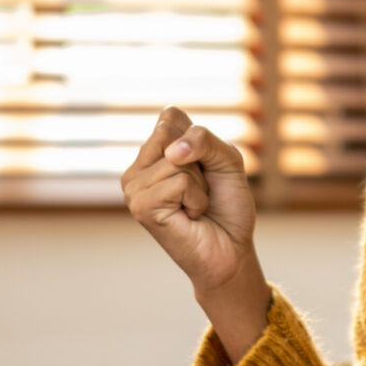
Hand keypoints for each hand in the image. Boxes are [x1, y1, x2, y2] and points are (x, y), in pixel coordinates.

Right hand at [121, 107, 268, 360]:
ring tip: (195, 206)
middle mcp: (137, 168)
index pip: (170, 116)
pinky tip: (191, 216)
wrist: (232, 249)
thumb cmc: (227, 205)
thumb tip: (173, 153)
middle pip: (172, 133)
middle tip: (201, 190)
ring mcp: (134, 188)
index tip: (205, 168)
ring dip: (200, 185)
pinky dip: (197, 199)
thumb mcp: (227, 159)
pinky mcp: (141, 206)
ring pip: (177, 159)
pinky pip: (179, 181)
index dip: (200, 139)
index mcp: (152, 152)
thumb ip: (205, 140)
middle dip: (201, 161)